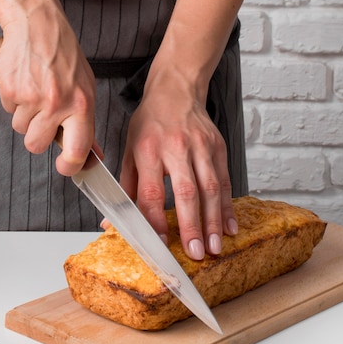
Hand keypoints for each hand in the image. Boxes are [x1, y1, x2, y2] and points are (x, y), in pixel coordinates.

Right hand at [0, 4, 96, 175]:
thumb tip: (90, 155)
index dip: (69, 166)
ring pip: (19, 128)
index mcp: (81, 105)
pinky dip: (13, 100)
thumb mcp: (85, 86)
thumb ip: (84, 121)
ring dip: (24, 115)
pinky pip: (8, 110)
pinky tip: (24, 81)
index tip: (64, 166)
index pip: (77, 150)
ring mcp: (31, 98)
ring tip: (34, 90)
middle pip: (35, 145)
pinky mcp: (10, 90)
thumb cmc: (64, 55)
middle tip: (41, 117)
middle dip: (35, 136)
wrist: (36, 22)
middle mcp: (57, 104)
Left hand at [119, 69, 237, 259]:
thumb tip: (113, 222)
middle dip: (191, 226)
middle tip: (194, 253)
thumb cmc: (149, 123)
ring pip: (210, 188)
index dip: (155, 219)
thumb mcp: (129, 149)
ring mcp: (201, 147)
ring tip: (213, 248)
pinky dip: (227, 206)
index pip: (151, 191)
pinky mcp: (218, 147)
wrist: (176, 90)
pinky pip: (224, 180)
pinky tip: (228, 227)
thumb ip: (126, 187)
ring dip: (212, 221)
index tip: (160, 243)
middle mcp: (176, 148)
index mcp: (148, 150)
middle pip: (186, 192)